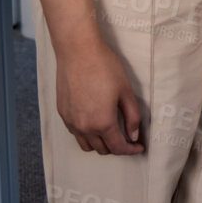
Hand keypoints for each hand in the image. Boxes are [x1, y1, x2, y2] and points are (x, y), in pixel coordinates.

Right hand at [55, 38, 144, 155]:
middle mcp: (84, 127)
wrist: (78, 52)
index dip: (130, 150)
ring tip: (112, 133)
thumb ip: (132, 117)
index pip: (118, 147)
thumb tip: (133, 135)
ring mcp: (70, 121)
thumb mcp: (126, 92)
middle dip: (117, 147)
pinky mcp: (62, 114)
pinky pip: (75, 133)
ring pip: (86, 145)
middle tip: (128, 138)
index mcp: (102, 123)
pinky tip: (95, 122)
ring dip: (100, 144)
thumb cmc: (105, 68)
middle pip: (102, 149)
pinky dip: (87, 134)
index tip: (139, 147)